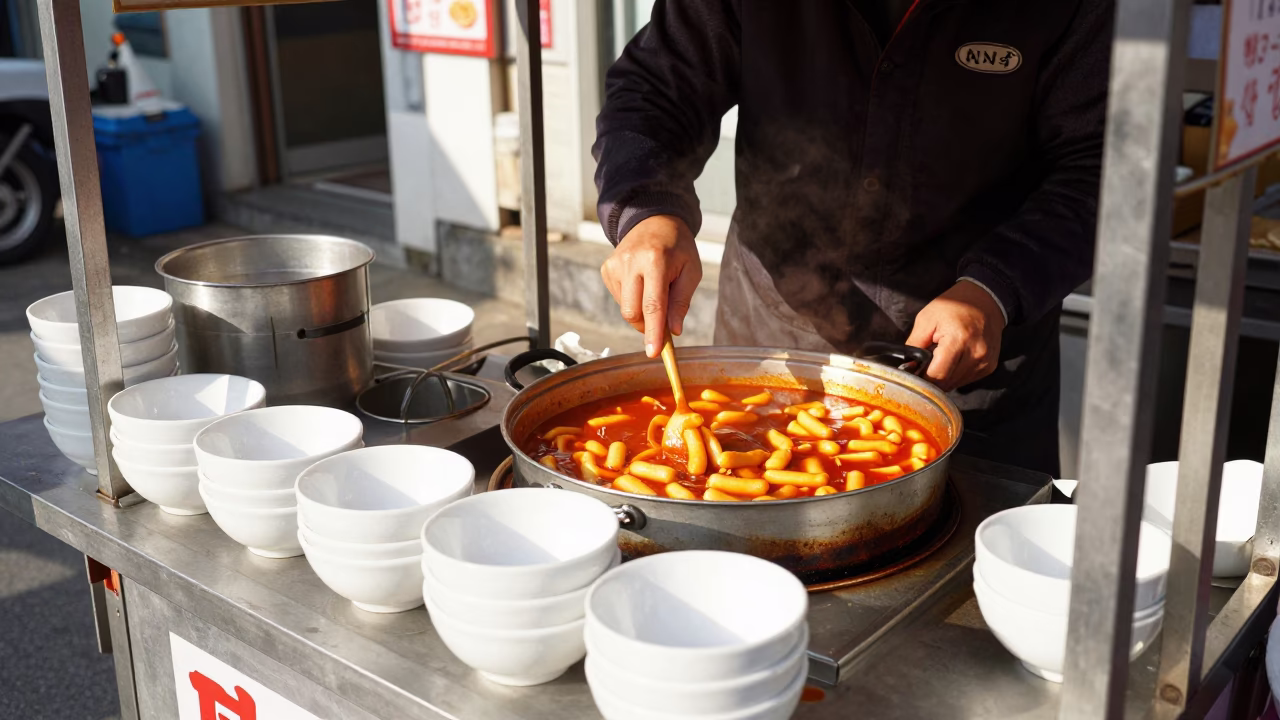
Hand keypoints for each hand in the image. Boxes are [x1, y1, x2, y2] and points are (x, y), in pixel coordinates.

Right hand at [601, 215, 701, 356]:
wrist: (654, 220)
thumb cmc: (678, 247)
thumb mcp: (691, 270)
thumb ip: (681, 302)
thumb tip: (673, 331)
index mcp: (655, 260)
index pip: (653, 305)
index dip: (653, 332)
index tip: (654, 353)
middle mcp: (631, 262)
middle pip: (633, 312)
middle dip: (648, 326)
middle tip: (663, 324)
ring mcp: (615, 265)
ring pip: (625, 308)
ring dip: (642, 311)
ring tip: (654, 289)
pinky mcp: (607, 269)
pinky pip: (620, 299)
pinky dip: (633, 300)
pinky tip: (642, 283)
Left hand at [906, 281, 1006, 391]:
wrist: (985, 300)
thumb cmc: (953, 306)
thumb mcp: (926, 318)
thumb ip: (915, 344)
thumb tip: (907, 367)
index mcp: (959, 340)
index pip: (937, 375)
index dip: (922, 378)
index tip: (913, 374)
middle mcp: (976, 354)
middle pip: (946, 383)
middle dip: (932, 378)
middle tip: (925, 364)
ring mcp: (985, 362)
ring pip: (956, 384)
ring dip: (944, 377)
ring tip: (941, 358)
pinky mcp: (989, 366)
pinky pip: (966, 380)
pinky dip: (956, 375)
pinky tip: (953, 360)